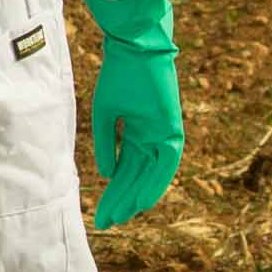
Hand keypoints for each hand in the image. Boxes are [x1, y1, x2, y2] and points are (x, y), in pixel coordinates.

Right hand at [81, 0, 182, 229]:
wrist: (135, 48)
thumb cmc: (119, 74)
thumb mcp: (106, 113)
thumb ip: (107, 143)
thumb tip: (108, 175)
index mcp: (135, 132)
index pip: (123, 170)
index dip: (112, 192)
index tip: (99, 213)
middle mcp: (150, 137)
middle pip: (135, 177)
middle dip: (120, 200)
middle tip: (105, 223)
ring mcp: (162, 134)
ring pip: (150, 174)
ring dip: (135, 196)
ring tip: (121, 218)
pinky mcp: (173, 129)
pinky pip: (167, 163)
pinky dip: (156, 182)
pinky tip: (142, 200)